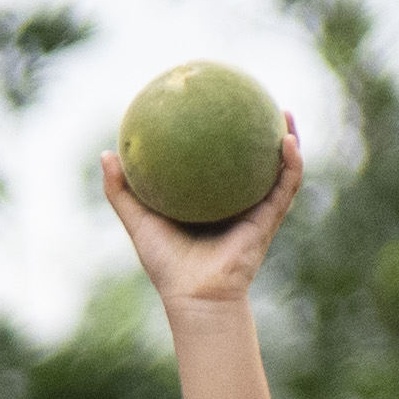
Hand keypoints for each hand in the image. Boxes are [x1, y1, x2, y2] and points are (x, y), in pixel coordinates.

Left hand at [101, 116, 304, 307]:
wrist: (195, 297)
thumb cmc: (167, 265)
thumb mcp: (139, 220)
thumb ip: (122, 190)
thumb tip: (107, 153)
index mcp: (210, 202)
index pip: (218, 164)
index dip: (221, 138)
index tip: (216, 107)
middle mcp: (236, 203)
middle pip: (252, 162)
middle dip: (259, 132)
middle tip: (255, 101)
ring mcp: (256, 211)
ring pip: (278, 170)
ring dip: (288, 140)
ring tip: (284, 113)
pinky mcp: (269, 220)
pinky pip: (285, 187)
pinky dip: (291, 164)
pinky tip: (287, 141)